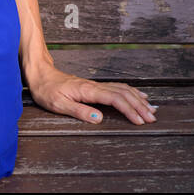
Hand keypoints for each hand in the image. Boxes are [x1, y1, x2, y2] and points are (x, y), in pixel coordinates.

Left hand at [25, 63, 157, 124]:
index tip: (140, 121)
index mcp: (88, 91)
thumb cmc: (47, 90)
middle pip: (124, 94)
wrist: (41, 74)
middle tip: (152, 118)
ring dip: (138, 99)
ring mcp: (96, 85)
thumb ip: (79, 111)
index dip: (129, 110)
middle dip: (140, 106)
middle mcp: (95, 86)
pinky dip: (132, 92)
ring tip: (151, 109)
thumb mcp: (58, 104)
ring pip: (123, 89)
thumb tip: (99, 118)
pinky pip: (118, 88)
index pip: (115, 100)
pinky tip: (139, 96)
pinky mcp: (95, 86)